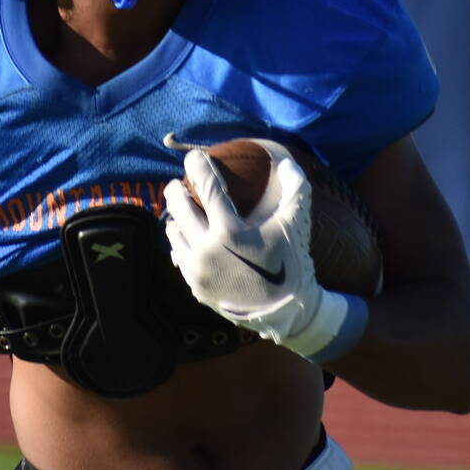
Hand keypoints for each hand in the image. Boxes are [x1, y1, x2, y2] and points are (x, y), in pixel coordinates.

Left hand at [164, 141, 322, 343]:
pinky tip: (187, 239)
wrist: (288, 313)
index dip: (197, 166)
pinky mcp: (196, 287)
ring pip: (173, 234)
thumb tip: (287, 162)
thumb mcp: (297, 224)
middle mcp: (206, 250)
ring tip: (182, 211)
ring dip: (175, 219)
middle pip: (178, 208)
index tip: (193, 156)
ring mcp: (198, 271)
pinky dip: (180, 244)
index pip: (206, 188)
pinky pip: (178, 258)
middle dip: (176, 190)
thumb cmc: (291, 264)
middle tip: (179, 184)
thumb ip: (296, 188)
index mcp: (229, 231)